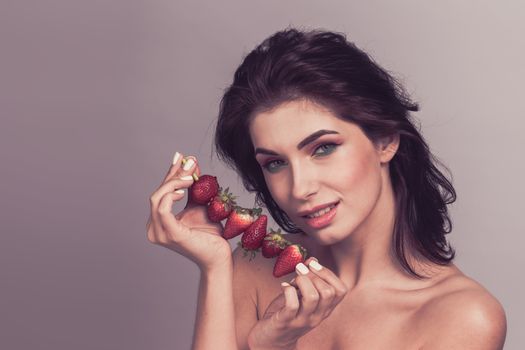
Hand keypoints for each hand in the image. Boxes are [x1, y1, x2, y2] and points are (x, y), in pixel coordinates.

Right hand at [146, 152, 231, 270]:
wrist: (219, 256)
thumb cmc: (210, 234)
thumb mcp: (200, 205)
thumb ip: (193, 186)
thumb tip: (190, 161)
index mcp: (158, 222)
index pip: (161, 193)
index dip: (170, 174)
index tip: (180, 157)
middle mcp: (153, 229)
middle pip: (158, 193)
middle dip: (173, 175)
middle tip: (188, 162)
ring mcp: (159, 233)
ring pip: (158, 198)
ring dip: (173, 183)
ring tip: (190, 176)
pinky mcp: (169, 234)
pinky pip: (162, 208)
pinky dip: (171, 194)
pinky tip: (183, 190)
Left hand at [247, 257, 347, 348]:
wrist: (270, 340)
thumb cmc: (285, 314)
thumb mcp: (299, 296)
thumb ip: (308, 280)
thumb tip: (312, 260)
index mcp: (324, 309)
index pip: (341, 290)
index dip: (328, 273)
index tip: (312, 265)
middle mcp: (317, 316)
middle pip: (328, 292)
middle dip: (314, 274)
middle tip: (300, 269)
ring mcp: (302, 321)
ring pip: (312, 297)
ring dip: (302, 281)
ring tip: (293, 279)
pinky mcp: (286, 322)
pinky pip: (292, 304)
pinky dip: (288, 290)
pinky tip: (283, 287)